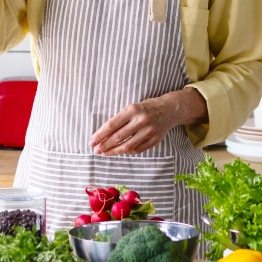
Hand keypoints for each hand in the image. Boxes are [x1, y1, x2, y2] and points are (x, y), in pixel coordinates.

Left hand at [90, 89, 207, 155]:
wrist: (169, 109)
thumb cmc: (145, 108)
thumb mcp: (132, 108)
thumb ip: (120, 120)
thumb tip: (102, 135)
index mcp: (132, 110)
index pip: (112, 125)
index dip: (100, 135)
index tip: (91, 141)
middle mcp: (141, 120)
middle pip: (118, 137)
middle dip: (105, 145)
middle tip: (96, 150)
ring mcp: (149, 131)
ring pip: (128, 146)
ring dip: (114, 151)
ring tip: (105, 153)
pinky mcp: (155, 140)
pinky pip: (137, 149)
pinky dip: (126, 152)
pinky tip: (119, 152)